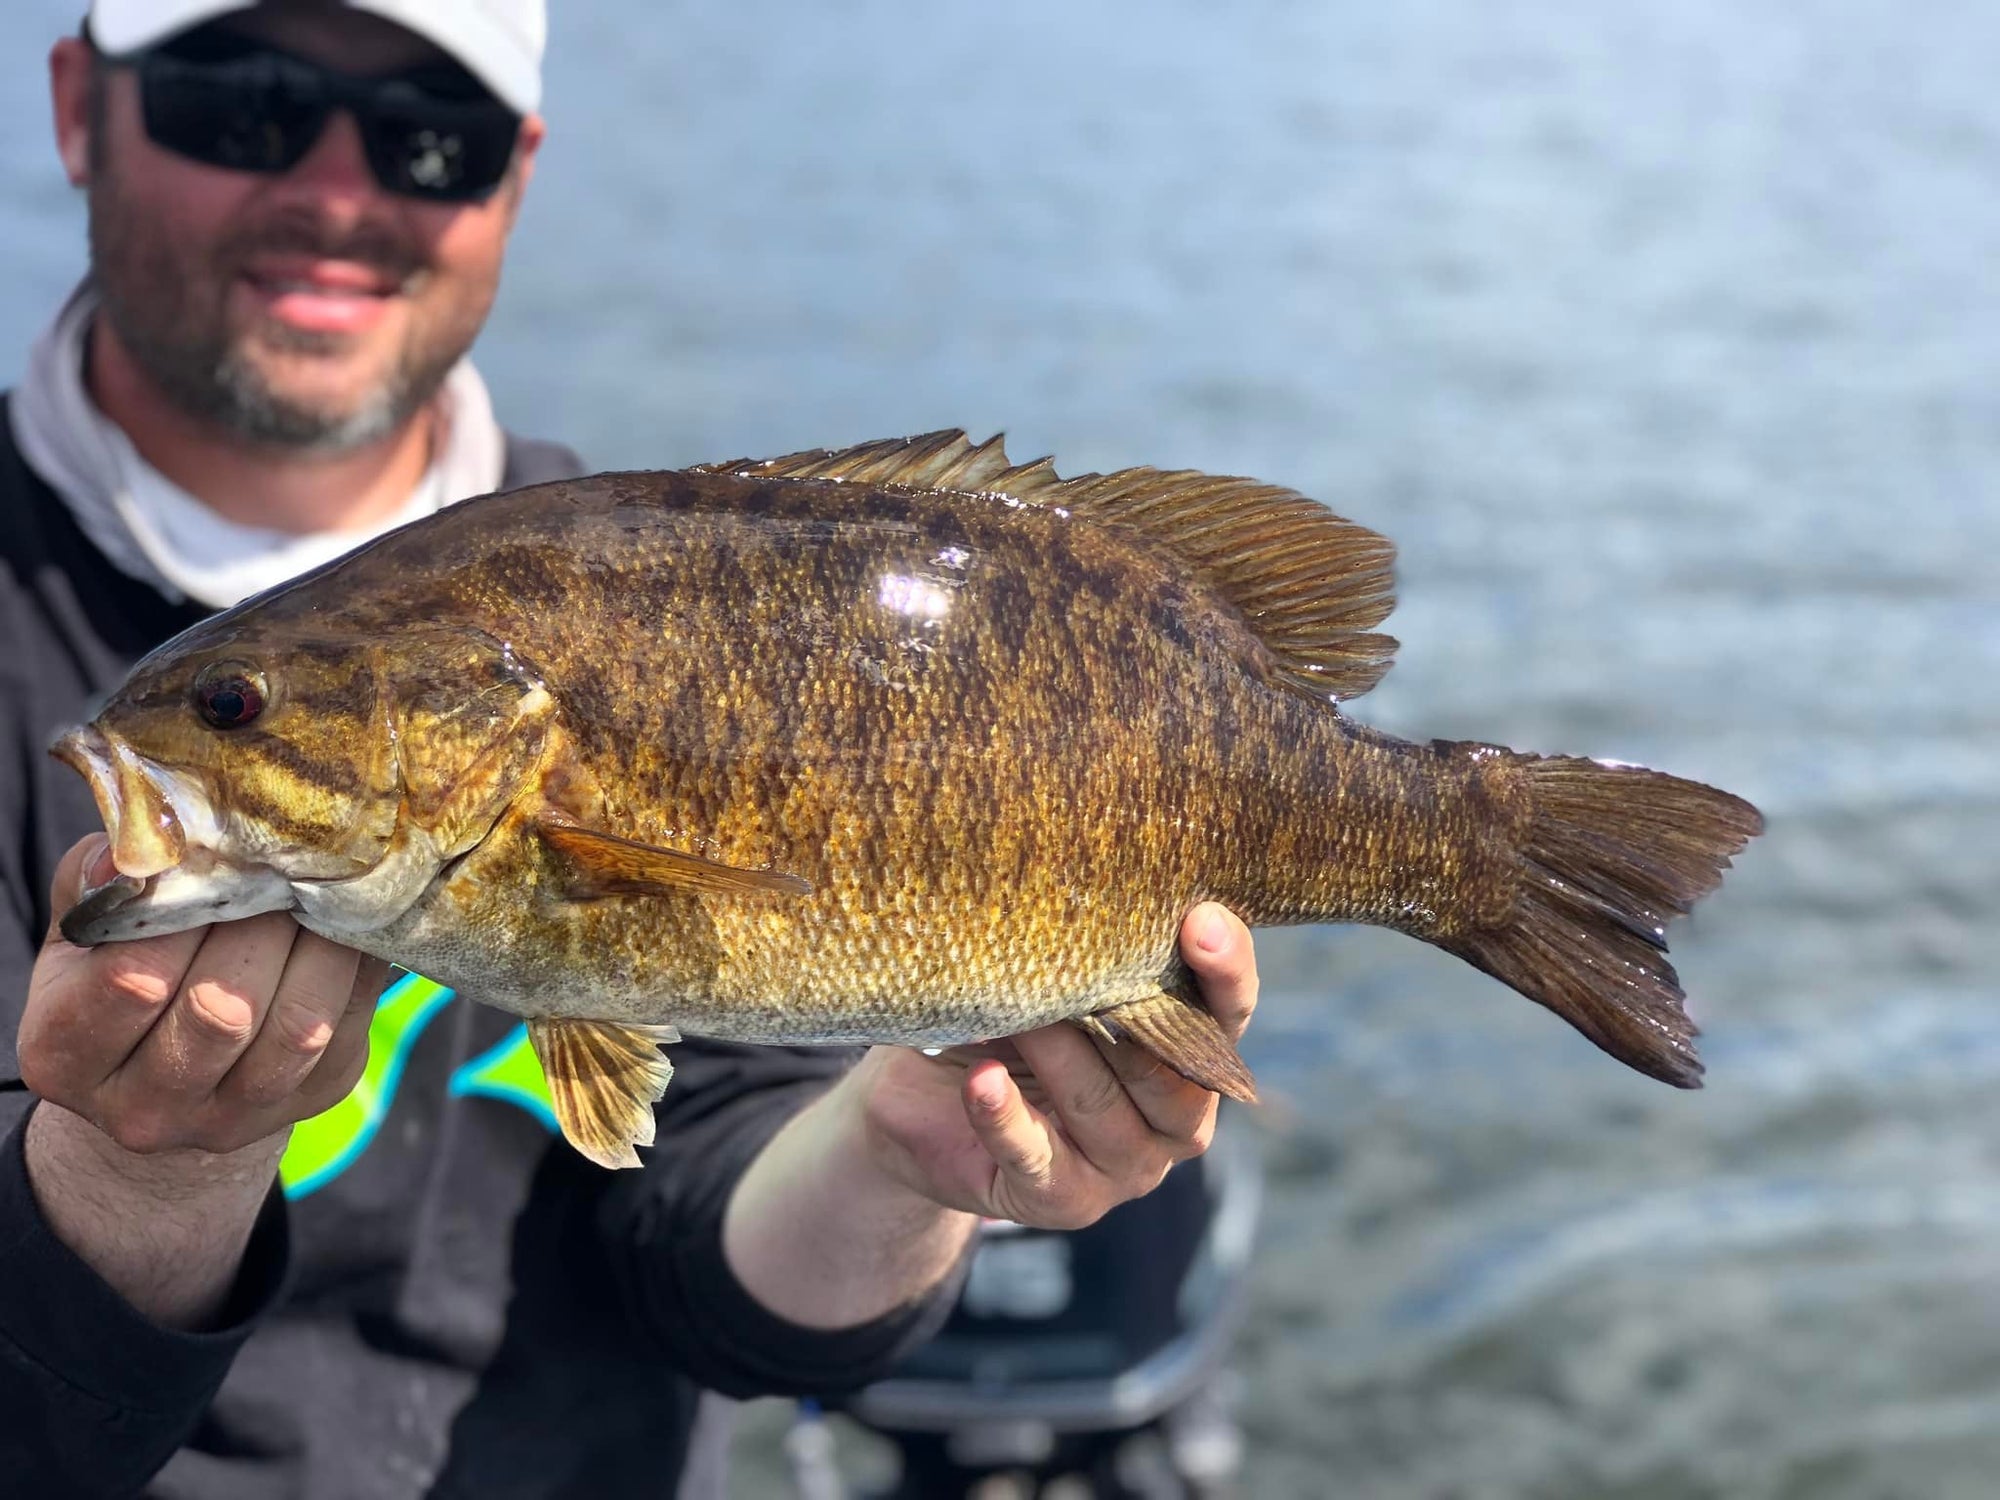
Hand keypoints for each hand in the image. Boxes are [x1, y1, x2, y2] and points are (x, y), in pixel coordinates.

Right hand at [20, 835, 384, 1162]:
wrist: (166, 1073)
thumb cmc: (121, 976)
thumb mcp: (84, 933)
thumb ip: (95, 884)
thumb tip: (148, 846)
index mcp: (66, 1056)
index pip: (134, 979)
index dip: (183, 913)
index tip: (212, 863)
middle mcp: (144, 1106)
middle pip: (222, 1009)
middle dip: (260, 924)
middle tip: (277, 868)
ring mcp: (232, 1117)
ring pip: (298, 1027)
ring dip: (319, 947)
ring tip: (316, 892)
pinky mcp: (310, 1100)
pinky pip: (349, 1027)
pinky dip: (356, 967)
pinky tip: (346, 925)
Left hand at [855, 903, 1258, 1230]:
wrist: (925, 1108)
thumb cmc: (1003, 1026)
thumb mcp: (1043, 982)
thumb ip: (1077, 952)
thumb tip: (1076, 885)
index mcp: (1190, 1054)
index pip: (1228, 1013)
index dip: (1225, 968)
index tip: (1200, 919)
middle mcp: (1177, 1119)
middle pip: (1175, 1070)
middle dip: (1126, 1012)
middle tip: (1074, 961)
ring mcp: (1125, 1167)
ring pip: (1103, 1108)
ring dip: (1058, 1057)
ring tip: (1019, 1018)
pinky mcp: (1065, 1201)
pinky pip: (1039, 1158)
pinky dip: (1006, 1118)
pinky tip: (982, 1082)